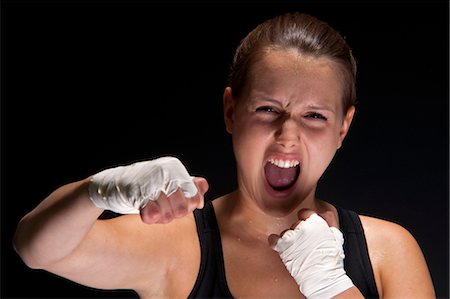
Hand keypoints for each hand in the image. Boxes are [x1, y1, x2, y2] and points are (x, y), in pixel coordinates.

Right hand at [88, 157, 207, 221]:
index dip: (188, 206)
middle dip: (173, 214)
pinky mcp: (137, 191)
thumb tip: (204, 185)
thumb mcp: (166, 185)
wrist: (109, 187)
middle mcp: (165, 171)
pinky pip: (153, 213)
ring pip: (171, 213)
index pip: (195, 195)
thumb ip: (187, 186)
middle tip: (161, 210)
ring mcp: (151, 180)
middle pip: (184, 207)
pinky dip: (151, 217)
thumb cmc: (141, 188)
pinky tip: (147, 215)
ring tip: (151, 210)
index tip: (175, 206)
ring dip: (161, 217)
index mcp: (174, 167)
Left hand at [268, 209, 353, 297]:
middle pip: (296, 224)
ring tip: (296, 250)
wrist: (323, 276)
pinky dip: (275, 242)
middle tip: (305, 243)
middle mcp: (302, 227)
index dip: (305, 219)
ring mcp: (291, 236)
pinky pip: (273, 239)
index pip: (305, 213)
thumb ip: (330, 222)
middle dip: (299, 232)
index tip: (305, 224)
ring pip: (285, 232)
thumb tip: (324, 214)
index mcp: (315, 222)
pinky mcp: (283, 247)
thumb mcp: (336, 237)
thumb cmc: (331, 260)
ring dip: (289, 239)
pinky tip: (280, 246)